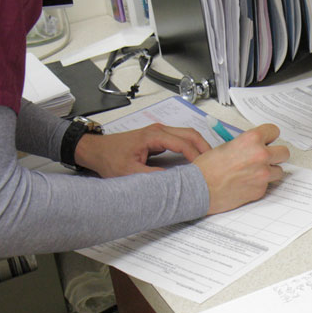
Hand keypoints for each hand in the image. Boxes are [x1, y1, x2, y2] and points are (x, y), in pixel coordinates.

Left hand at [74, 123, 212, 177]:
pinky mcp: (158, 137)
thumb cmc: (110, 158)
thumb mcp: (130, 172)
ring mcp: (159, 132)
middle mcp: (159, 130)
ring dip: (199, 146)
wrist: (97, 150)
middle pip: (190, 134)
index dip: (196, 155)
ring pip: (187, 135)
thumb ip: (153, 177)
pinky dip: (191, 147)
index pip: (183, 143)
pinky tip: (195, 159)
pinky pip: (180, 139)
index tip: (205, 169)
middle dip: (204, 147)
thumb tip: (174, 183)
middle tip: (214, 164)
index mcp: (154, 135)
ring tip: (208, 163)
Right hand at [194, 123, 289, 213]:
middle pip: (284, 152)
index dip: (269, 137)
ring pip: (279, 171)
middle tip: (266, 158)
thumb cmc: (208, 167)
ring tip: (255, 173)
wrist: (199, 188)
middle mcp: (261, 155)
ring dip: (270, 171)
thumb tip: (257, 145)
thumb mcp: (227, 145)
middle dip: (276, 155)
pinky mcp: (260, 190)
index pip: (274, 131)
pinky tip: (246, 183)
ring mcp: (263, 174)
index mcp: (252, 139)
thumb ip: (247, 144)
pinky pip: (267, 185)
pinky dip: (259, 184)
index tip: (267, 141)